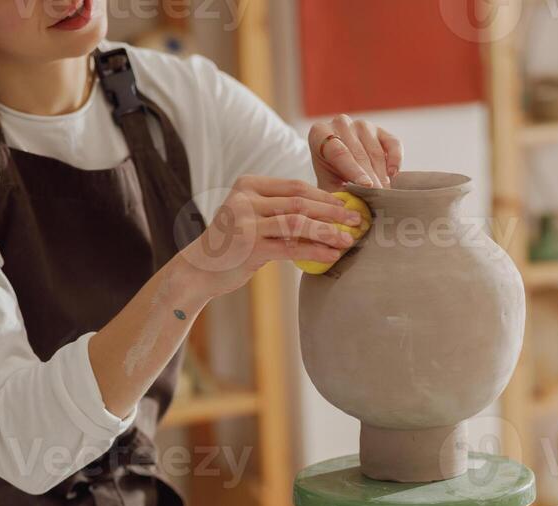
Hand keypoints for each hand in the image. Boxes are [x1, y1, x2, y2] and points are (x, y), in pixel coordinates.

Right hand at [176, 176, 362, 298]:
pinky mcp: (249, 247)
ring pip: (298, 222)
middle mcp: (245, 199)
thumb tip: (326, 210)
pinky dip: (315, 251)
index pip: (295, 186)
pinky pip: (290, 247)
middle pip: (300, 201)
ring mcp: (245, 222)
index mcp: (248, 185)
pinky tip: (331, 257)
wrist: (199, 269)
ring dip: (328, 231)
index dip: (325, 195)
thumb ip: (279, 209)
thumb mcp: (251, 217)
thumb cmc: (232, 244)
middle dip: (333, 211)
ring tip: (348, 240)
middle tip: (358, 220)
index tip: (348, 205)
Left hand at [310, 115, 403, 190]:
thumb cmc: (330, 176)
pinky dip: (395, 159)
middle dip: (370, 177)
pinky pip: (393, 144)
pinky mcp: (380, 130)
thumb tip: (350, 208)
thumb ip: (336, 193)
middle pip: (359, 154)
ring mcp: (362, 125)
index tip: (367, 186)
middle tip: (378, 197)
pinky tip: (392, 174)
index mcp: (319, 133)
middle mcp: (340, 124)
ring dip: (381, 175)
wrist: (340, 166)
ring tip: (383, 193)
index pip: (339, 152)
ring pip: (376, 152)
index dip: (354, 171)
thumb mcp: (327, 185)